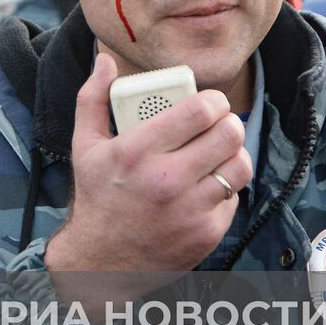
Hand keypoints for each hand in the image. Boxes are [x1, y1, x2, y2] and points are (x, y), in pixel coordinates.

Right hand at [44, 53, 252, 296]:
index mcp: (137, 151)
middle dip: (227, 123)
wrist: (102, 262)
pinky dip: (224, 189)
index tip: (208, 103)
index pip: (200, 110)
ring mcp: (190, 209)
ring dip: (233, 154)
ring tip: (218, 153)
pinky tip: (206, 187)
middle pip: (229, 133)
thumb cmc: (97, 198)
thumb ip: (93, 99)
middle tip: (218, 125)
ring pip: (240, 165)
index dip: (213, 100)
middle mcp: (166, 180)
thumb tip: (105, 62)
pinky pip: (234, 197)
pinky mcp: (207, 233)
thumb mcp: (85, 146)